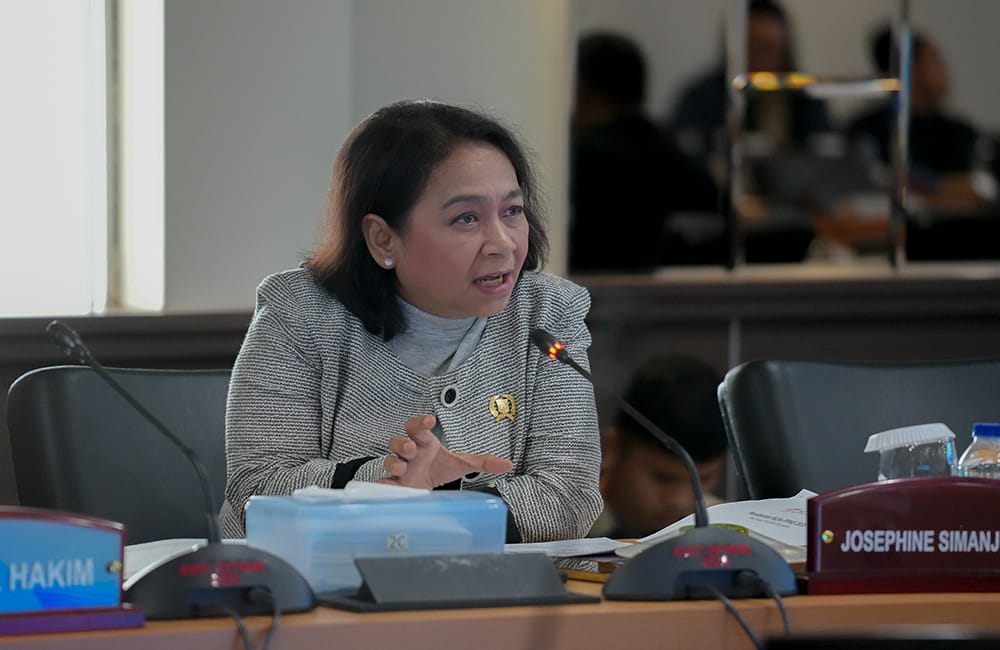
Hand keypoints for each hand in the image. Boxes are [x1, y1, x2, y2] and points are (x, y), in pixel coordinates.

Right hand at [380, 414, 512, 488]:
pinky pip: (382, 482)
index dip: (421, 422)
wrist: (422, 488)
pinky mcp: (391, 485)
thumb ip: (483, 462)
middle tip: (411, 448)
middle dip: (403, 442)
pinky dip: (383, 483)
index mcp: (424, 443)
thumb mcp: (460, 464)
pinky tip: (387, 486)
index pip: (418, 427)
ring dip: (393, 461)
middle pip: (398, 440)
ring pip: (389, 459)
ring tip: (401, 467)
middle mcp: (408, 454)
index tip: (429, 421)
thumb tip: (508, 464)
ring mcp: (398, 469)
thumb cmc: (437, 468)